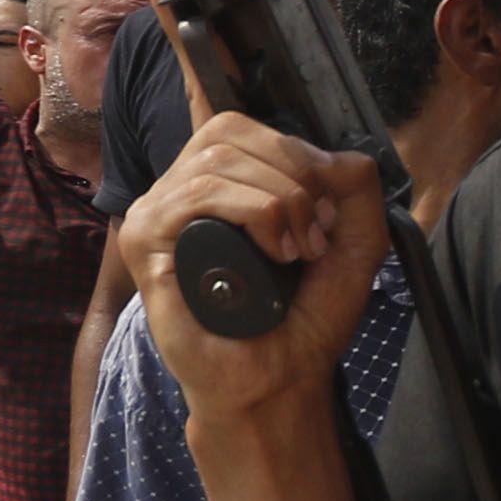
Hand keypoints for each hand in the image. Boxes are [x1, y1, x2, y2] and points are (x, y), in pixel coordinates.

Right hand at [119, 110, 391, 422]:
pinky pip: (199, 193)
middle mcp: (183, 191)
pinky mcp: (146, 239)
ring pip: (219, 158)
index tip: (325, 210)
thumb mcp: (354, 239)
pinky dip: (255, 214)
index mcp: (222, 183)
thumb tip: (329, 153)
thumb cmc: (305, 314)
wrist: (280, 375)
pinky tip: (273, 255)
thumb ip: (354, 183)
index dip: (296, 153)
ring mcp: (158, 212)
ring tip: (297, 252)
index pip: (242, 125)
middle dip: (293, 173)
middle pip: (230, 130)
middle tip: (314, 233)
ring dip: (280, 200)